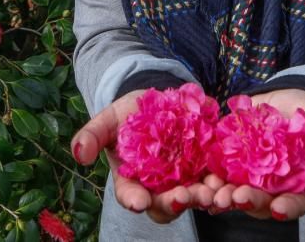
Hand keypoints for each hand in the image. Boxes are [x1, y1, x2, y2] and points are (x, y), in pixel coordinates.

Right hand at [70, 90, 215, 223]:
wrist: (159, 100)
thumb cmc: (128, 114)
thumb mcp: (109, 119)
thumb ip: (92, 135)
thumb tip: (79, 154)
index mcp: (131, 180)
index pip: (130, 195)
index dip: (133, 199)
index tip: (139, 201)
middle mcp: (158, 186)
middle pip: (165, 204)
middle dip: (173, 203)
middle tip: (182, 197)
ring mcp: (183, 179)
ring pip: (192, 197)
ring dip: (201, 198)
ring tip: (208, 192)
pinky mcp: (206, 167)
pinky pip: (215, 181)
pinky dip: (220, 184)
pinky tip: (225, 180)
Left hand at [204, 88, 304, 220]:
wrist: (288, 97)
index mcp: (300, 185)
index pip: (295, 203)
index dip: (287, 207)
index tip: (278, 208)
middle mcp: (273, 186)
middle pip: (259, 201)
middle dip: (246, 202)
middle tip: (233, 199)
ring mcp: (249, 176)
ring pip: (233, 194)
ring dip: (219, 197)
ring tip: (209, 195)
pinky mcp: (229, 161)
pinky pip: (216, 174)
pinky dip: (206, 179)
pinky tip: (196, 178)